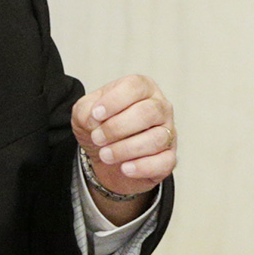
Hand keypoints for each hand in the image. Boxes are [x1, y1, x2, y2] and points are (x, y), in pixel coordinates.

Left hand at [76, 74, 175, 225]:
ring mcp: (168, 132)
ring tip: (105, 155)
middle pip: (148, 112)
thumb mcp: (84, 113)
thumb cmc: (99, 126)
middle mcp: (160, 107)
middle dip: (117, 127)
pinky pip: (165, 162)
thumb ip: (86, 111)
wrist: (103, 155)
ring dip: (126, 149)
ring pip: (157, 138)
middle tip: (97, 138)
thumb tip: (95, 120)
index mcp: (142, 88)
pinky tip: (124, 168)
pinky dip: (143, 167)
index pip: (135, 86)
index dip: (114, 101)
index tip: (95, 115)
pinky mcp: (169, 157)